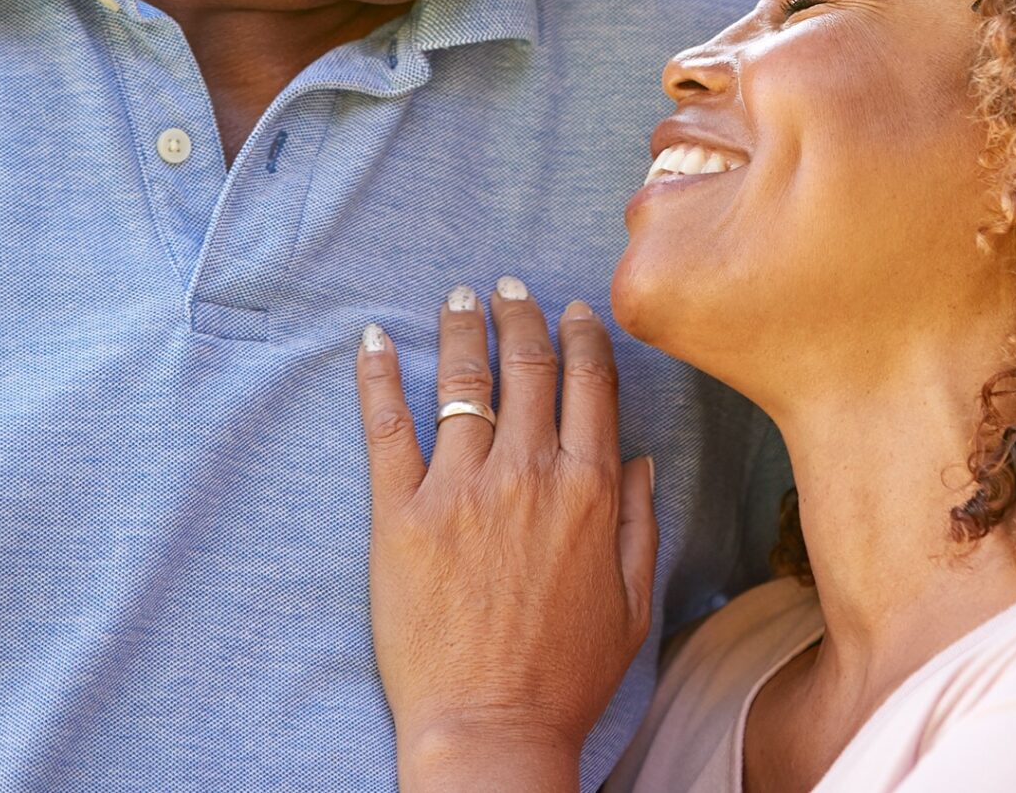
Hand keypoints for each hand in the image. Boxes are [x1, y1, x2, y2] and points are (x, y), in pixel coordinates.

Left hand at [355, 276, 657, 792]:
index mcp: (590, 490)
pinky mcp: (401, 513)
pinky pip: (386, 426)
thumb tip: (642, 460)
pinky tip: (372, 340)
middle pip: (527, 365)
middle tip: (509, 287)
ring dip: (461, 329)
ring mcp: (461, 489)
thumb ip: (640, 523)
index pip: (590, 383)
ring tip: (458, 298)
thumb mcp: (634, 602)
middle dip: (520, 314)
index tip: (572, 309)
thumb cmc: (567, 676)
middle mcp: (528, 474)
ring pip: (462, 380)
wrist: (491, 728)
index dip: (582, 335)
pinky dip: (377, 376)